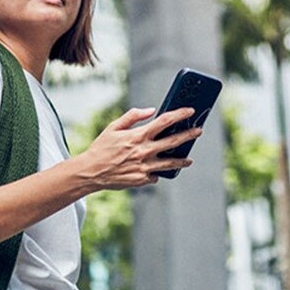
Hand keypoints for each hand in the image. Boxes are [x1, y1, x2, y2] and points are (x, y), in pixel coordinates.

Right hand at [75, 106, 202, 188]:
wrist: (91, 172)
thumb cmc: (102, 148)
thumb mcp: (114, 127)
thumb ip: (133, 116)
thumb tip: (151, 110)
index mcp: (138, 136)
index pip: (164, 121)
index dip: (179, 114)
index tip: (190, 111)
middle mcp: (144, 151)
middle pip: (173, 141)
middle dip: (188, 135)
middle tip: (199, 131)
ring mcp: (145, 167)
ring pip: (170, 163)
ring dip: (182, 160)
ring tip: (189, 159)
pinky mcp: (142, 179)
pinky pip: (155, 175)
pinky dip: (156, 172)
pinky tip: (156, 170)